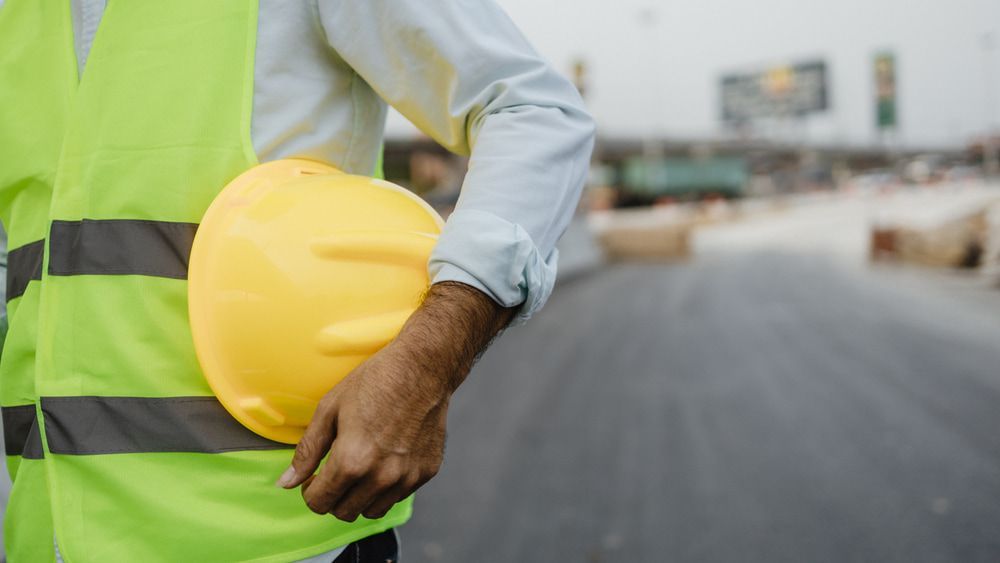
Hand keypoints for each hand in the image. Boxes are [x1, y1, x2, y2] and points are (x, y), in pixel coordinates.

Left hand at [276, 282, 514, 520]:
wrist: (423, 368)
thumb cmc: (375, 381)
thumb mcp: (330, 409)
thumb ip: (307, 451)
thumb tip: (286, 483)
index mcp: (352, 460)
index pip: (319, 502)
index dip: (310, 491)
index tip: (314, 477)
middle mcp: (381, 476)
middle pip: (344, 512)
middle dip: (332, 497)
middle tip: (335, 472)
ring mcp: (406, 477)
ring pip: (372, 510)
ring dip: (359, 496)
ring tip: (360, 467)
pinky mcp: (426, 473)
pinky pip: (397, 496)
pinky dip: (386, 487)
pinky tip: (384, 458)